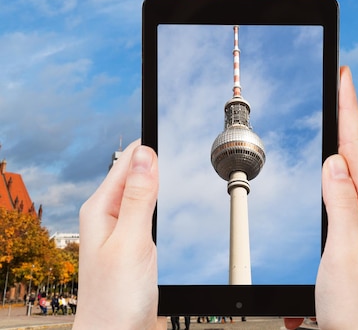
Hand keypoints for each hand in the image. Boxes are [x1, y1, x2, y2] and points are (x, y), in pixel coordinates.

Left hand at [72, 141, 165, 329]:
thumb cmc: (115, 301)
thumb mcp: (131, 242)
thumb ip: (139, 198)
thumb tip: (145, 154)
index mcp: (101, 208)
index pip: (127, 160)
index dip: (150, 145)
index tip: (172, 128)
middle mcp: (109, 214)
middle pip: (137, 173)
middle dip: (158, 162)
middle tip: (183, 147)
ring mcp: (122, 229)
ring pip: (145, 192)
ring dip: (161, 181)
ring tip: (180, 165)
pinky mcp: (134, 243)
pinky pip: (149, 211)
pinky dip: (163, 202)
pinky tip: (172, 202)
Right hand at [316, 66, 357, 329]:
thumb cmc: (356, 307)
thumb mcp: (343, 253)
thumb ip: (340, 204)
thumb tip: (333, 162)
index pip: (357, 149)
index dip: (350, 110)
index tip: (345, 79)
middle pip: (357, 150)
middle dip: (349, 113)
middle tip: (341, 83)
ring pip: (353, 166)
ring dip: (345, 134)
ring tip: (339, 108)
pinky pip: (349, 185)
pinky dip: (341, 162)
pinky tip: (337, 158)